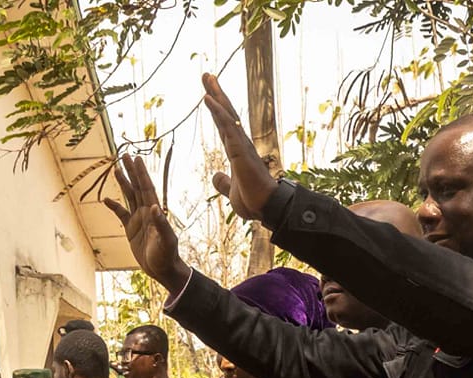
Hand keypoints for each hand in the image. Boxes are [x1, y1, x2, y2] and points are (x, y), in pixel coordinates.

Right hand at [106, 154, 193, 292]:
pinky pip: (121, 214)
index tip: (136, 158)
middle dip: (131, 171)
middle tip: (124, 155)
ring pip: (129, 196)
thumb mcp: (166, 240)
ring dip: (123, 183)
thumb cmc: (167, 255)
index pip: (147, 187)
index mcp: (155, 211)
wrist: (163, 270)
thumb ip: (161, 224)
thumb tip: (154, 207)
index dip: (141, 173)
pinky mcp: (131, 229)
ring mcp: (138, 219)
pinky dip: (114, 206)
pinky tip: (106, 199)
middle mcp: (146, 211)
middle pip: (137, 186)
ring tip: (116, 169)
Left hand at [199, 73, 277, 220]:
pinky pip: (226, 126)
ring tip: (207, 77)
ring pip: (226, 114)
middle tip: (207, 75)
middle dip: (216, 92)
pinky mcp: (240, 150)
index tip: (208, 94)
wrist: (265, 208)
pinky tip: (207, 98)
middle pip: (225, 112)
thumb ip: (223, 182)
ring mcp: (240, 144)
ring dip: (216, 94)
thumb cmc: (253, 200)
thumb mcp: (231, 191)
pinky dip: (217, 111)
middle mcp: (239, 143)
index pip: (223, 125)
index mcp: (236, 150)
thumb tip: (215, 176)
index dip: (215, 109)